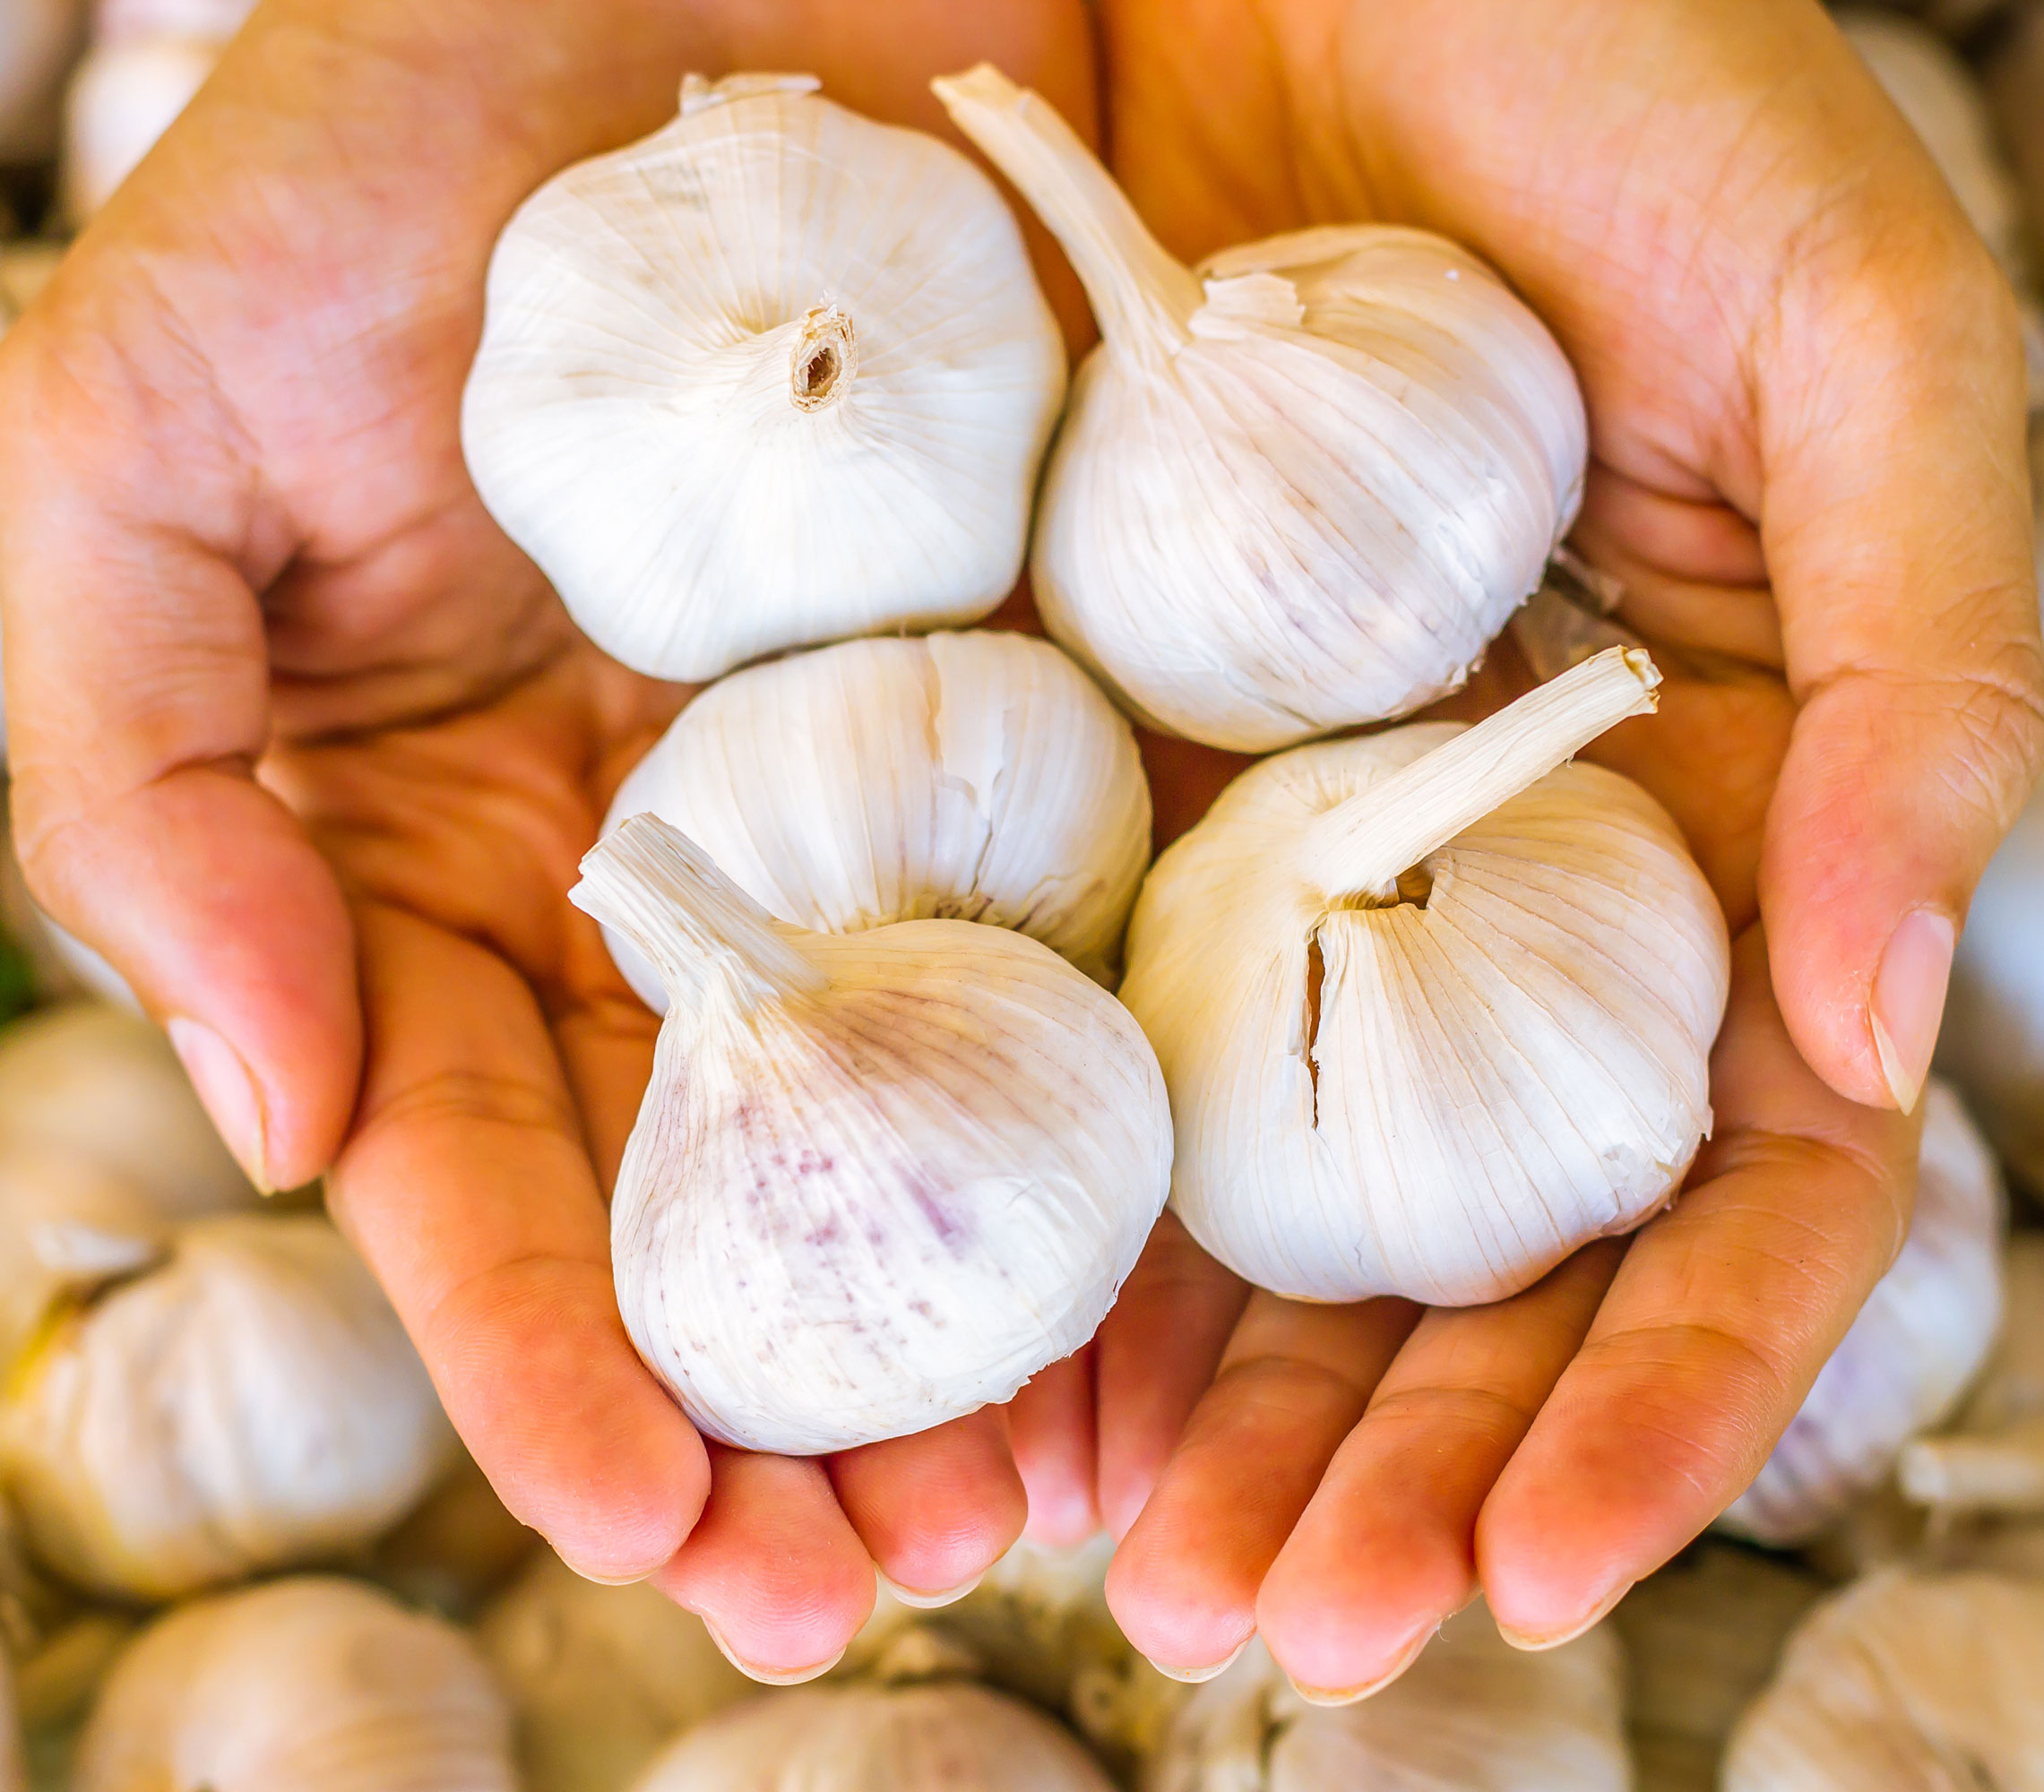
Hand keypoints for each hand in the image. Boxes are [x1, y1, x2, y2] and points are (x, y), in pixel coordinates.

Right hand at [0, 0, 1100, 1678]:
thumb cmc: (381, 155)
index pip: (484, 1156)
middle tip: (867, 1587)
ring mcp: (884, 797)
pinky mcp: (1068, 709)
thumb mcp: (141, 440)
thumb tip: (260, 1106)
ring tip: (1037, 1511)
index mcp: (450, 850)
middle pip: (732, 1197)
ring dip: (976, 1331)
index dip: (543, 1357)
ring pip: (931, 1120)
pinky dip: (1141, 1117)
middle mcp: (676, 866)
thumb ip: (134, 775)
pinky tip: (1187, 1286)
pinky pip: (1109, 938)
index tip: (637, 1532)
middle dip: (786, 1414)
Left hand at [1000, 0, 2043, 1691]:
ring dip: (1216, 1395)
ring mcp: (1286, 845)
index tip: (1543, 1565)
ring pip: (1265, 1189)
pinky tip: (1002, 1353)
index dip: (1660, 1396)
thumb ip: (1915, 670)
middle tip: (1288, 1635)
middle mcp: (1489, 884)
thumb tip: (1881, 1005)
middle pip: (1468, 1248)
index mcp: (1701, 830)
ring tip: (1135, 1567)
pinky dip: (1058, 1199)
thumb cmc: (1633, 85)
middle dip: (1398, 1458)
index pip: (1718, 1190)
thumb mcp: (1852, 340)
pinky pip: (1076, 1018)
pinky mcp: (1102, 770)